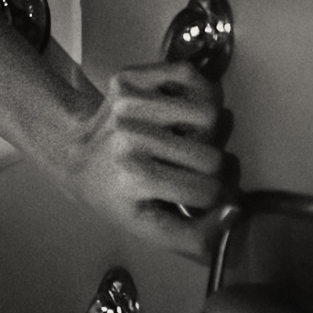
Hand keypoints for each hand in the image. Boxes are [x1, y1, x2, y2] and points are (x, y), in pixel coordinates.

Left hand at [63, 58, 226, 258]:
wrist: (76, 154)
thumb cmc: (116, 195)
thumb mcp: (150, 230)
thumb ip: (196, 237)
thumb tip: (235, 211)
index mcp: (134, 179)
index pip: (209, 191)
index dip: (216, 197)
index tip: (204, 195)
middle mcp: (130, 139)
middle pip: (213, 155)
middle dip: (212, 166)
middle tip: (192, 168)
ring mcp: (128, 105)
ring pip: (210, 113)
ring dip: (208, 130)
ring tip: (187, 139)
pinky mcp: (129, 79)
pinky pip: (190, 75)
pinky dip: (198, 91)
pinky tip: (182, 111)